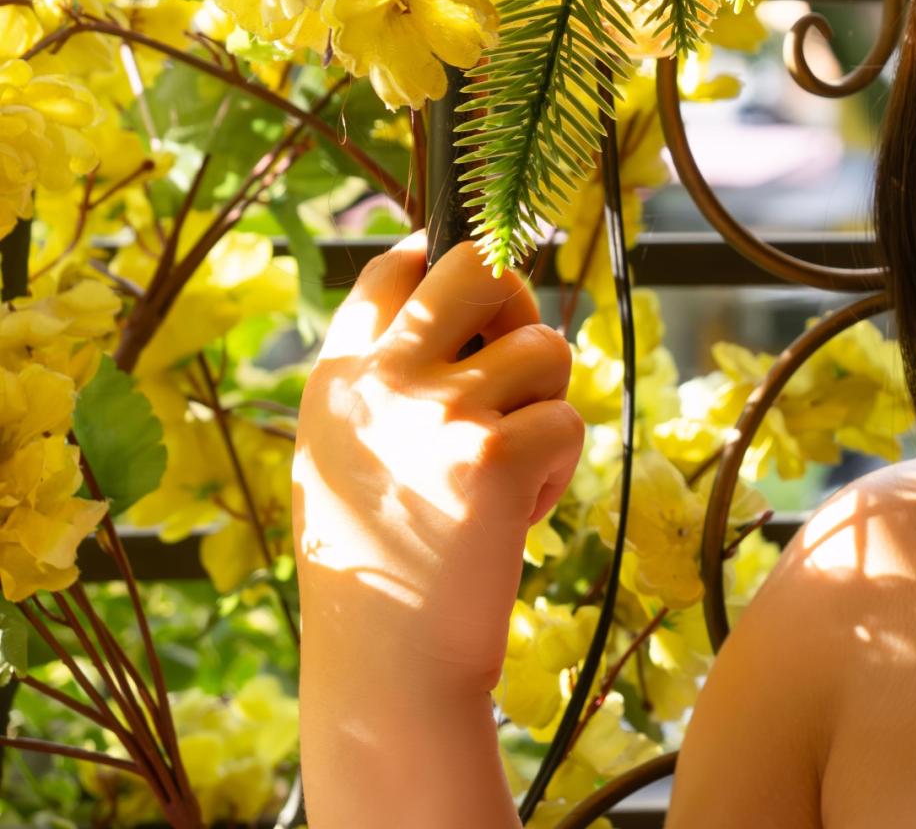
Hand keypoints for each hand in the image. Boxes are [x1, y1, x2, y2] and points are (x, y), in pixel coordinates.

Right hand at [292, 234, 583, 697]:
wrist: (388, 663)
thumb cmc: (379, 554)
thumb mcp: (348, 449)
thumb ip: (390, 374)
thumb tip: (477, 281)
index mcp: (338, 377)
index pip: (397, 265)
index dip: (448, 263)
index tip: (476, 291)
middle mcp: (382, 382)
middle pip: (480, 267)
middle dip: (518, 303)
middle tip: (514, 361)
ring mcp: (441, 414)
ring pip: (547, 349)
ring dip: (546, 406)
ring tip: (506, 471)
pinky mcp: (497, 458)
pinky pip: (567, 421)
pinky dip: (557, 470)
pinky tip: (517, 515)